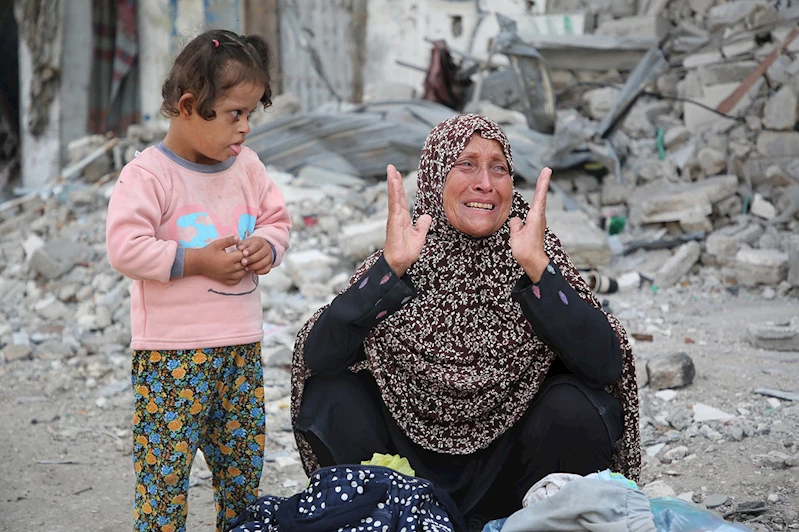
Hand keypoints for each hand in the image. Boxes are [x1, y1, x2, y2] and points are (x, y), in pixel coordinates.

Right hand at [185, 235, 246, 284]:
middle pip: (244, 265)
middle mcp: (229, 269)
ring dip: (243, 268)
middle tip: (240, 256)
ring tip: (239, 263)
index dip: (243, 251)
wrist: (198, 263)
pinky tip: (236, 271)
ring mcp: (227, 276)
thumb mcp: (218, 244)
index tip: (239, 249)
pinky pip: (236, 281)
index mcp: (228, 259)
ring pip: (242, 274)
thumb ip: (229, 240)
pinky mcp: (224, 280)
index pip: (243, 255)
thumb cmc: (208, 252)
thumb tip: (238, 238)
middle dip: (244, 259)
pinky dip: (238, 277)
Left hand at [238, 236, 272, 274]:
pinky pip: (266, 269)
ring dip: (254, 266)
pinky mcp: (270, 264)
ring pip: (264, 263)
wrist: (259, 250)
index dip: (250, 250)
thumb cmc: (250, 246)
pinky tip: (253, 271)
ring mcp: (269, 257)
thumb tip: (240, 248)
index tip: (244, 254)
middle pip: (260, 255)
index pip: (256, 245)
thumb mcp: (246, 243)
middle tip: (243, 262)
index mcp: (260, 242)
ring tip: (246, 268)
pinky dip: (260, 271)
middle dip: (251, 259)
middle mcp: (267, 249)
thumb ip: (242, 244)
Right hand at [382, 164, 431, 276]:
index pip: (401, 200)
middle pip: (396, 195)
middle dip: (394, 181)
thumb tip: (426, 216)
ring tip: (391, 170)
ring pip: (394, 197)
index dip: (400, 188)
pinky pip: (394, 204)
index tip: (397, 176)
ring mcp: (394, 218)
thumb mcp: (419, 237)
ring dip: (393, 183)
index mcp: (403, 219)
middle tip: (391, 167)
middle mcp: (397, 216)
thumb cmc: (407, 252)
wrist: (400, 262)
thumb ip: (422, 226)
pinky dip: (394, 193)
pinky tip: (394, 183)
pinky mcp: (393, 221)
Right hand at [509, 167, 552, 282]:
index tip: (547, 171)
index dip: (542, 183)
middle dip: (543, 183)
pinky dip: (536, 202)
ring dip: (540, 191)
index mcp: (535, 217)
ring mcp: (538, 222)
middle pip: (541, 196)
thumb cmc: (525, 250)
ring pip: (539, 203)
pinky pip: (535, 211)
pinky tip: (535, 201)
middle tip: (547, 170)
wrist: (533, 262)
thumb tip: (517, 220)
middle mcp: (539, 217)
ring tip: (543, 179)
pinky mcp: (536, 227)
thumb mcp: (517, 236)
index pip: (539, 196)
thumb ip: (516, 225)